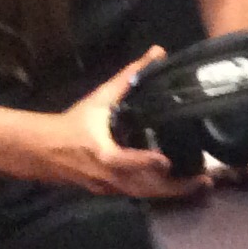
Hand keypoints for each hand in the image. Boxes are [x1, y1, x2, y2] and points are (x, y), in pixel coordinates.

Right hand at [52, 48, 211, 200]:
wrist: (42, 151)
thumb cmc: (72, 124)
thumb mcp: (99, 100)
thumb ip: (128, 78)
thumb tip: (156, 53)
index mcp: (102, 154)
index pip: (124, 161)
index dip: (143, 162)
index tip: (166, 161)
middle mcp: (107, 177)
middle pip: (144, 188)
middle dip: (175, 188)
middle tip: (205, 180)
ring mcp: (109, 188)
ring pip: (143, 195)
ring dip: (172, 193)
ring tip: (201, 185)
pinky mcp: (110, 193)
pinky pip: (138, 195)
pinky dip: (159, 193)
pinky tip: (180, 188)